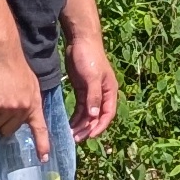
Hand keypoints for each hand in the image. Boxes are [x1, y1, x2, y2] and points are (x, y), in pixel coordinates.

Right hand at [0, 42, 48, 145]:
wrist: (3, 53)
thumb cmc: (15, 68)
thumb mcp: (30, 86)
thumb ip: (27, 102)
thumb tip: (21, 117)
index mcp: (34, 104)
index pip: (40, 128)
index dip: (41, 145)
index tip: (43, 159)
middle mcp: (22, 109)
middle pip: (6, 130)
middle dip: (0, 121)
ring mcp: (8, 108)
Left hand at [65, 27, 119, 143]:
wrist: (80, 40)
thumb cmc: (89, 56)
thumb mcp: (92, 77)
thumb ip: (94, 96)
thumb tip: (95, 116)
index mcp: (110, 91)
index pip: (108, 114)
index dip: (100, 126)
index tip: (89, 136)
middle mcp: (103, 93)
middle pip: (97, 116)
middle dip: (88, 128)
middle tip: (76, 139)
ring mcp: (92, 92)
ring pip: (88, 113)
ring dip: (81, 124)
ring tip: (71, 134)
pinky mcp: (82, 89)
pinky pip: (81, 107)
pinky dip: (76, 116)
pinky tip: (69, 124)